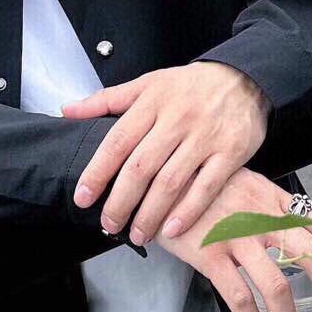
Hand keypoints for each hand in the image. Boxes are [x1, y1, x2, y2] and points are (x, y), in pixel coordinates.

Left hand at [62, 61, 268, 245]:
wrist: (244, 77)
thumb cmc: (190, 85)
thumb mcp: (148, 83)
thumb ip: (107, 100)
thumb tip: (68, 110)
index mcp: (152, 101)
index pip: (117, 141)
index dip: (98, 172)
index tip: (83, 197)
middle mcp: (177, 119)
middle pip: (141, 167)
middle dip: (120, 201)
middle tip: (108, 224)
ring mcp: (204, 136)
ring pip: (171, 181)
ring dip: (150, 213)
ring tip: (137, 234)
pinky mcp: (230, 152)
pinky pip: (207, 186)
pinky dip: (189, 211)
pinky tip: (172, 229)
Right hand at [156, 168, 311, 311]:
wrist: (157, 178)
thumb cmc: (201, 184)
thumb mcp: (245, 183)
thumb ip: (272, 204)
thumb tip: (301, 228)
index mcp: (273, 198)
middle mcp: (262, 217)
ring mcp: (237, 237)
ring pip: (278, 286)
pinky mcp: (210, 255)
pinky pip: (240, 298)